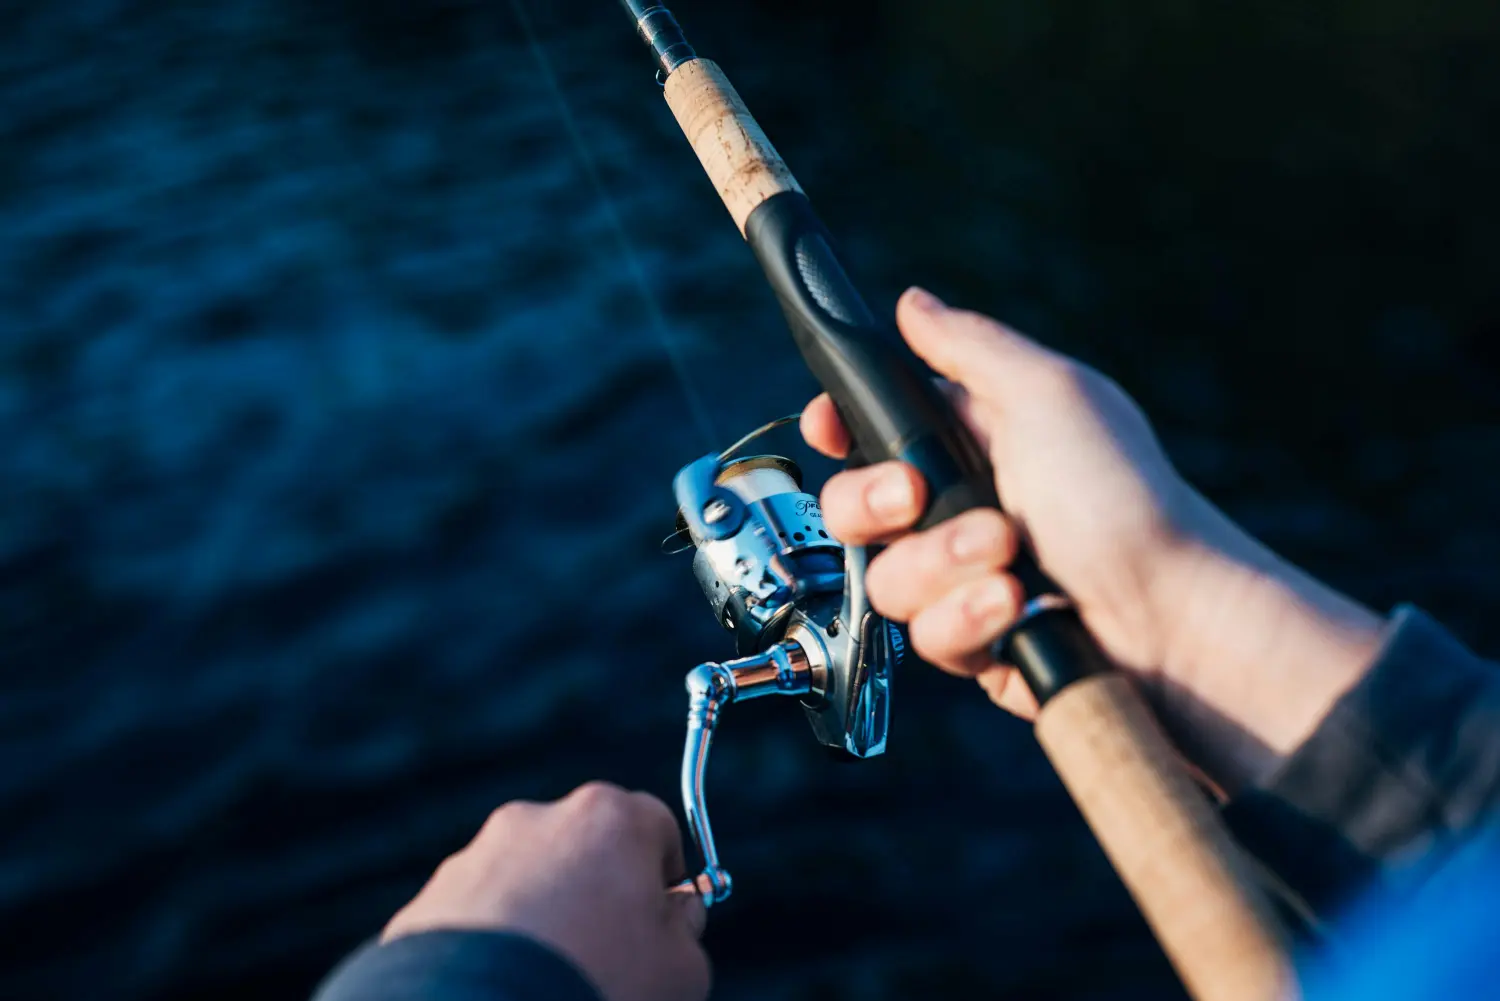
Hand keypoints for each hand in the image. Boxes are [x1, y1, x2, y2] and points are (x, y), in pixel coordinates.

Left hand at [383, 782, 708, 1000]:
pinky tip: (504, 984)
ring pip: (526, 881)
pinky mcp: (429, 900)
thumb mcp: (682, 969)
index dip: (665, 876)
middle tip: (606, 955)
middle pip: (586, 849)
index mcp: (608, 818)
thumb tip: (676, 917)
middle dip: (598, 894)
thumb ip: (686, 929)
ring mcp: (476, 857)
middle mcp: (538, 819)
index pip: (656, 826)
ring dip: (542, 918)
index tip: (662, 921)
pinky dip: (492, 944)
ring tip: (546, 976)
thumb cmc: (597, 984)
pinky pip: (477, 917)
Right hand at [803, 287, 1386, 792]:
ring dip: (943, 566)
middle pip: (852, 507)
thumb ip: (969, 345)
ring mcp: (963, 580)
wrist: (1167, 615)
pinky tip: (1016, 608)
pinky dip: (969, 621)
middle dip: (877, 503)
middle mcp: (958, 509)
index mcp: (970, 441)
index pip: (871, 429)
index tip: (828, 425)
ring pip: (886, 579)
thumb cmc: (1122, 495)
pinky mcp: (975, 642)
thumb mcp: (1048, 394)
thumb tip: (911, 302)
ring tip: (1010, 559)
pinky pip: (927, 638)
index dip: (838, 427)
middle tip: (920, 497)